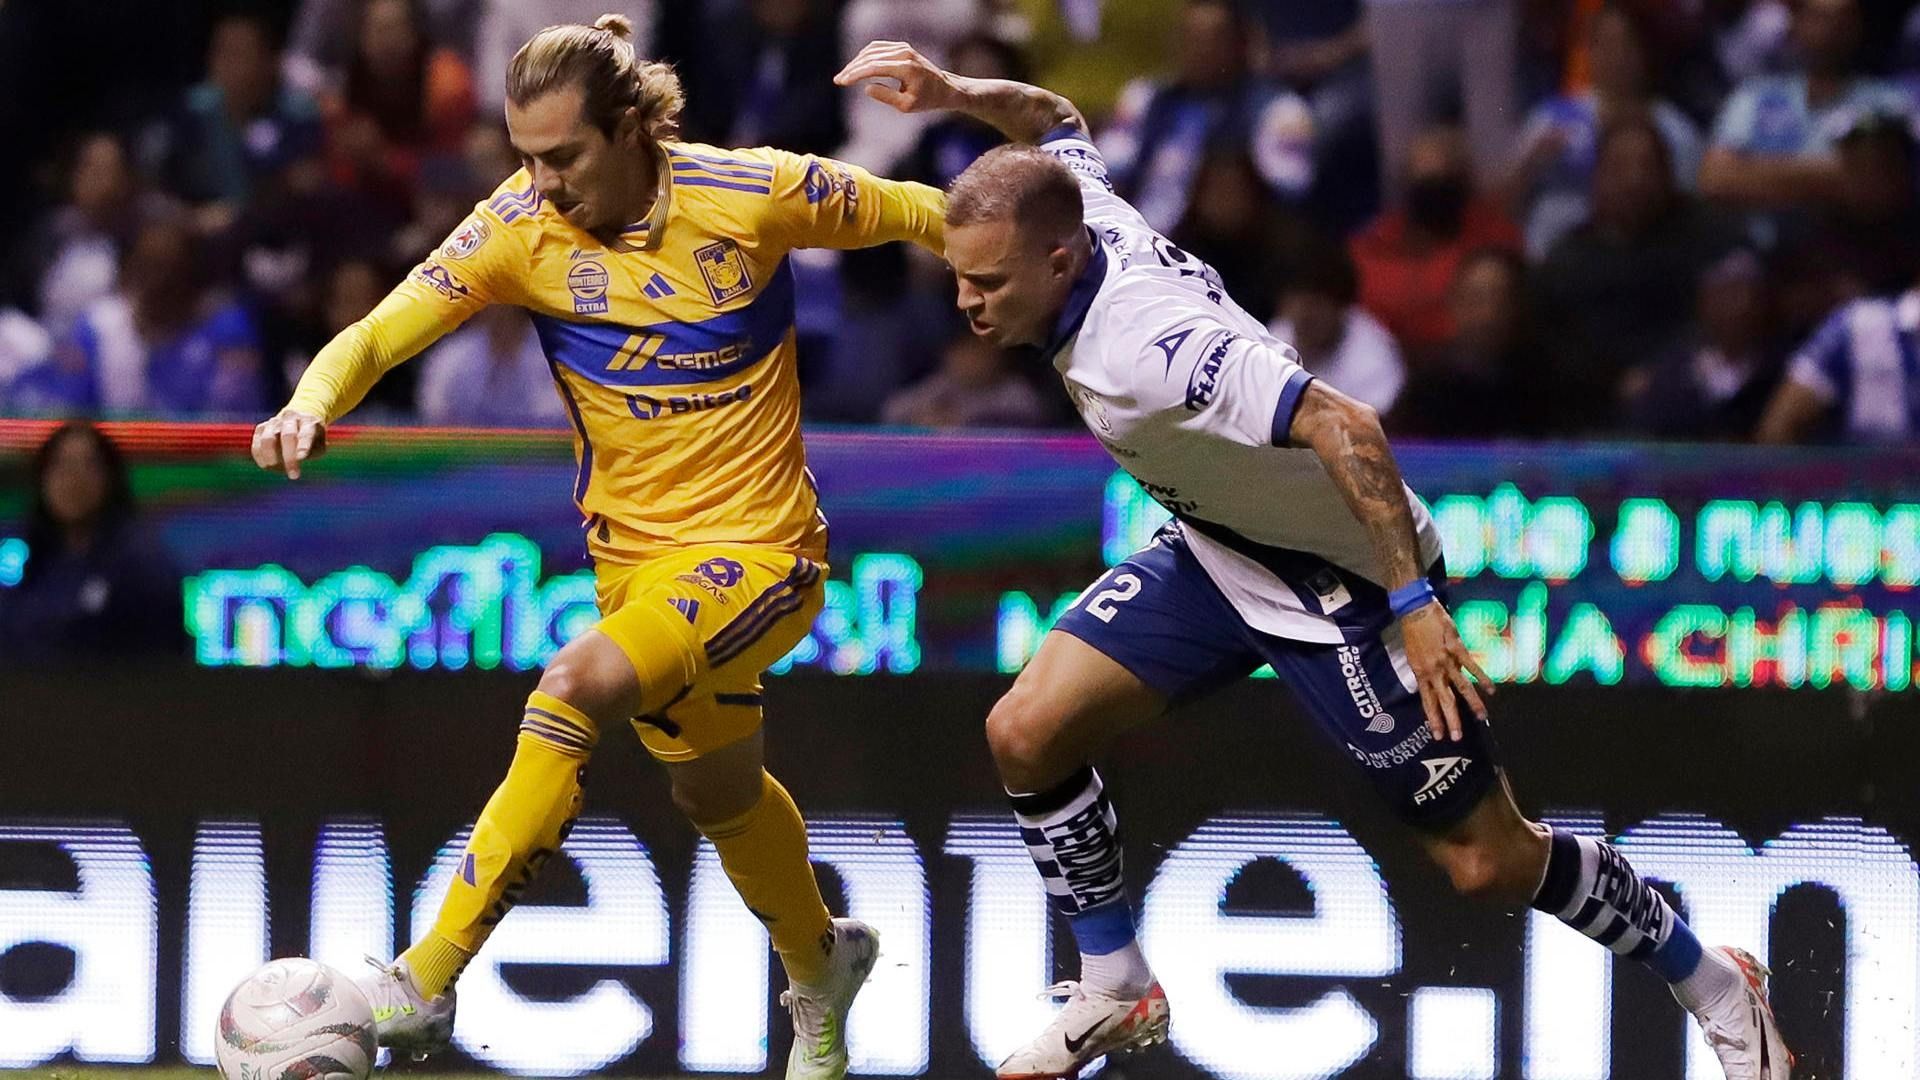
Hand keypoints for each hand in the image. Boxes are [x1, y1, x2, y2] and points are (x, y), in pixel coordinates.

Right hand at [251, 409, 327, 478]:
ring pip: (268, 439)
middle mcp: (291, 418)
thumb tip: (300, 462)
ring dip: (271, 458)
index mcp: (308, 421)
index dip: (303, 446)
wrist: (298, 422)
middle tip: (293, 475)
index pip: (306, 433)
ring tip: (278, 470)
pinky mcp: (261, 428)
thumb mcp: (319, 446)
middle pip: (288, 435)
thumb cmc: (312, 440)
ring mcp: (274, 422)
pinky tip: (266, 466)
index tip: (301, 459)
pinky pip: (257, 443)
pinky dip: (260, 457)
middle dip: (289, 457)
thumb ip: (313, 453)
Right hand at [834, 41, 960, 114]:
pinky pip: (878, 47)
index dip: (856, 75)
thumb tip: (866, 88)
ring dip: (856, 62)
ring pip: (872, 50)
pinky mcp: (901, 46)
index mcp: (906, 68)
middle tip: (838, 80)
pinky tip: (856, 66)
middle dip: (852, 69)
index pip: (874, 67)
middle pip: (870, 57)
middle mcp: (904, 53)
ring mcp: (903, 47)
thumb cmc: (926, 100)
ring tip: (845, 75)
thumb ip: (886, 96)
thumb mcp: (906, 105)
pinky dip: (865, 56)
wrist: (944, 88)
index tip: (842, 82)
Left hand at [1398, 602, 1493, 742]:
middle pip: (1444, 700)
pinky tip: (1491, 689)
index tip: (1438, 735)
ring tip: (1481, 717)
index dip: (1434, 719)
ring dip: (1471, 703)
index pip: (1427, 702)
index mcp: (1420, 673)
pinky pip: (1471, 666)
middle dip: (1451, 720)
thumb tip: (1435, 683)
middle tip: (1457, 737)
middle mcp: (1433, 671)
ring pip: (1461, 687)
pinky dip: (1482, 678)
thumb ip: (1426, 671)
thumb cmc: (1413, 632)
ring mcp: (1446, 660)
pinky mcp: (1457, 648)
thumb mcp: (1414, 656)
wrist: (1415, 610)